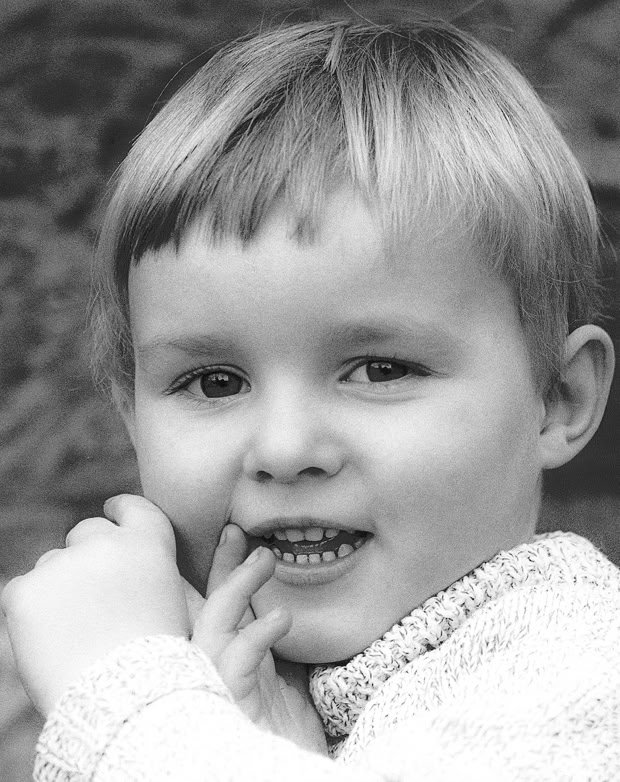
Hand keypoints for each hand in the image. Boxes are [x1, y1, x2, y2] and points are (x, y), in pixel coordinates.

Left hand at [1, 495, 189, 715]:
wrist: (126, 701)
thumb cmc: (156, 660)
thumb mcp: (170, 599)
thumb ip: (145, 569)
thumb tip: (117, 563)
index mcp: (148, 542)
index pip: (130, 507)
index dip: (118, 511)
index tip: (111, 513)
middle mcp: (105, 543)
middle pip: (85, 533)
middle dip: (86, 556)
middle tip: (91, 598)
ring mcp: (61, 564)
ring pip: (52, 566)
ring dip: (59, 589)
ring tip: (76, 635)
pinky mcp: (24, 591)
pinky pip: (22, 592)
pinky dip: (31, 614)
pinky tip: (52, 642)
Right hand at [188, 525, 326, 753]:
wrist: (281, 774)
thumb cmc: (281, 740)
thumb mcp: (288, 689)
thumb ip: (282, 657)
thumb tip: (287, 619)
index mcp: (230, 660)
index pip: (216, 606)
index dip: (222, 570)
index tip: (236, 536)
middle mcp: (215, 668)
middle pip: (205, 605)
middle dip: (218, 566)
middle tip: (235, 531)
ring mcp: (218, 683)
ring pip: (211, 622)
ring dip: (236, 584)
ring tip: (264, 557)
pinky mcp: (231, 701)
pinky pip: (237, 660)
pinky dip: (258, 633)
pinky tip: (282, 616)